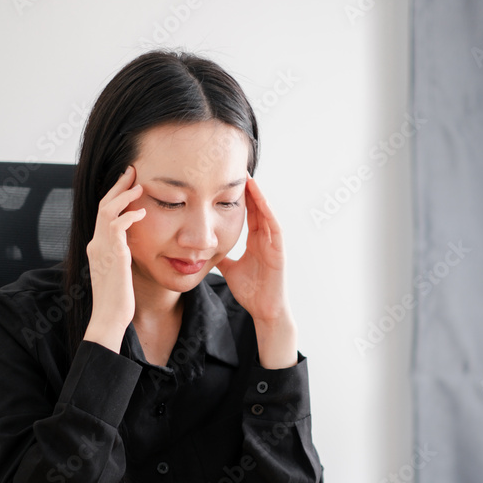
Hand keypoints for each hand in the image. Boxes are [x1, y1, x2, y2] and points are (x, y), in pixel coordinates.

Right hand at [83, 166, 145, 352]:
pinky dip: (129, 216)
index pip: (104, 214)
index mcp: (97, 247)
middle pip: (103, 205)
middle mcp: (96, 244)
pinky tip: (141, 212)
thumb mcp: (119, 272)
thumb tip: (130, 249)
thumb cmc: (117, 300)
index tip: (128, 184)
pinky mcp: (112, 255)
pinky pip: (117, 226)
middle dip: (117, 186)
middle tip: (131, 171)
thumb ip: (121, 257)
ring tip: (138, 185)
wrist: (109, 318)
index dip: (115, 196)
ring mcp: (102, 248)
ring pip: (107, 210)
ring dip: (123, 195)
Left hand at [217, 177, 297, 367]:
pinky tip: (261, 201)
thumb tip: (203, 248)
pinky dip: (268, 213)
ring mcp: (274, 245)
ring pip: (266, 214)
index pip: (248, 214)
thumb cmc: (251, 292)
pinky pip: (274, 228)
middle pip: (257, 209)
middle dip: (249, 191)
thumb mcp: (229, 269)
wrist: (264, 311)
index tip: (228, 181)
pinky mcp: (279, 252)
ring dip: (259, 197)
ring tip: (249, 179)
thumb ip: (220, 257)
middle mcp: (266, 240)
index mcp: (255, 242)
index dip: (239, 198)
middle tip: (239, 171)